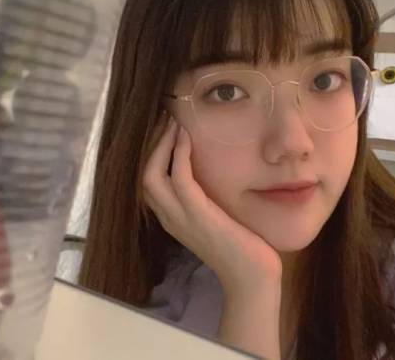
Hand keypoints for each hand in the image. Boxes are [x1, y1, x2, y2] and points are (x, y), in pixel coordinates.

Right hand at [142, 117, 281, 291]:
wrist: (252, 277)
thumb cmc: (241, 248)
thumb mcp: (215, 218)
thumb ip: (205, 199)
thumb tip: (210, 171)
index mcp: (171, 218)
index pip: (147, 181)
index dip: (151, 153)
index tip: (163, 128)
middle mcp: (169, 218)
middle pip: (141, 175)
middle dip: (150, 144)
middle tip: (163, 118)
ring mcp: (181, 218)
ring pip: (151, 175)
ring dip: (160, 144)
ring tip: (171, 121)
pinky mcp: (198, 215)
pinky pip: (180, 178)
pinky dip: (179, 153)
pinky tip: (186, 136)